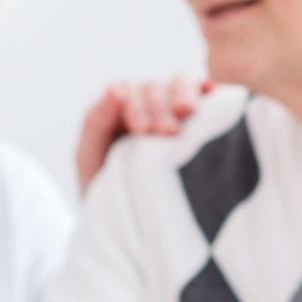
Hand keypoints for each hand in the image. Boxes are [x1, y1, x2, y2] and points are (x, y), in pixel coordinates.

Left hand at [74, 75, 211, 192]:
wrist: (130, 218)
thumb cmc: (106, 184)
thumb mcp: (90, 156)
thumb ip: (97, 121)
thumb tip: (116, 89)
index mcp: (119, 108)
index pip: (129, 92)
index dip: (137, 106)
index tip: (143, 131)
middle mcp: (147, 102)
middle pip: (156, 87)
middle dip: (160, 106)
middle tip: (167, 131)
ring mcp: (174, 107)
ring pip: (181, 83)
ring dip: (183, 95)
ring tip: (188, 112)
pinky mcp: (199, 116)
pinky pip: (204, 92)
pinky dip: (207, 89)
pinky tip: (211, 95)